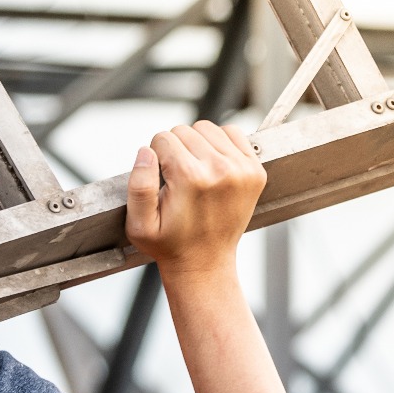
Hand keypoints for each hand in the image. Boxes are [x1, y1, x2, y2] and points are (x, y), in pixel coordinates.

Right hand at [126, 121, 265, 278]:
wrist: (205, 263)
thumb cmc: (170, 244)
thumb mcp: (139, 225)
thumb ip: (138, 185)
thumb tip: (146, 151)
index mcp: (191, 178)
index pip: (163, 138)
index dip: (156, 156)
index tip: (163, 179)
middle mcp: (220, 169)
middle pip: (185, 130)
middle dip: (175, 150)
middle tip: (178, 179)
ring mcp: (242, 169)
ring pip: (207, 129)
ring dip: (197, 145)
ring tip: (194, 172)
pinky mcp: (255, 170)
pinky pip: (233, 134)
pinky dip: (220, 143)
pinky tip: (212, 166)